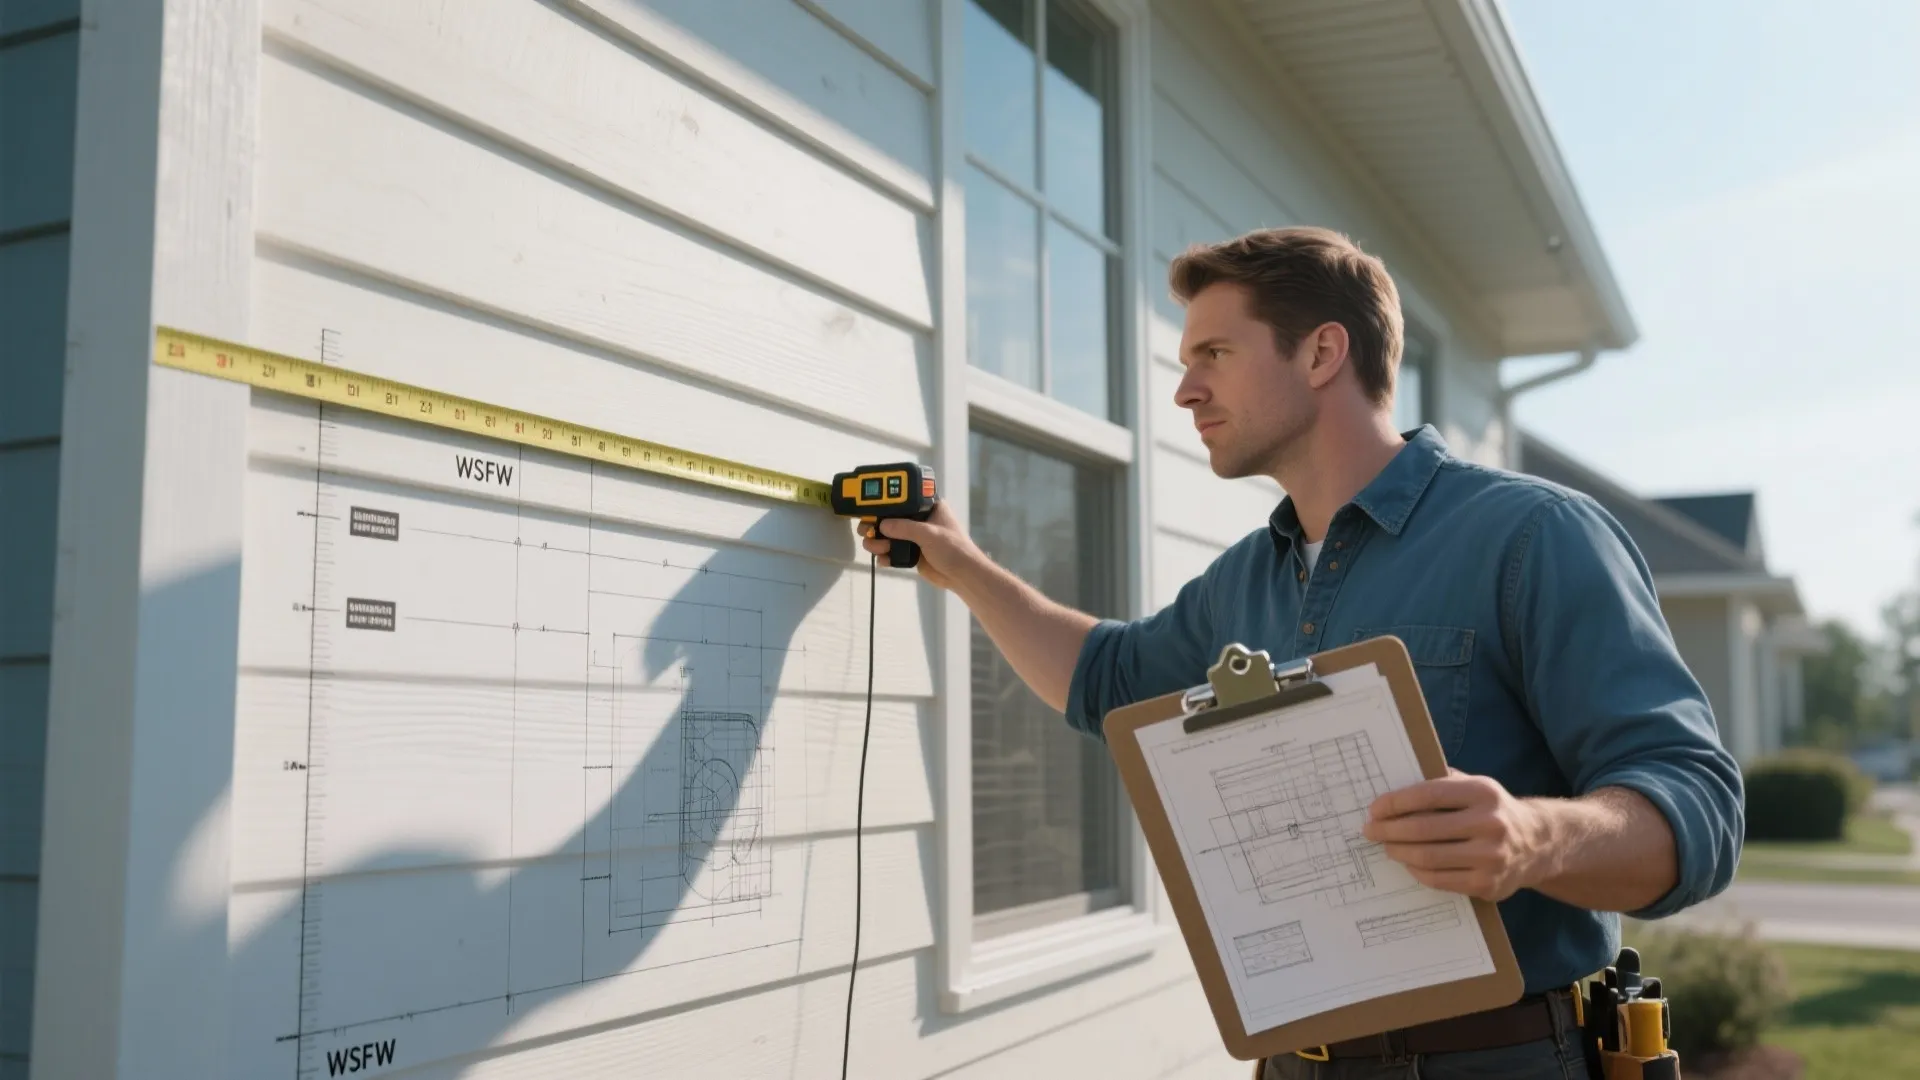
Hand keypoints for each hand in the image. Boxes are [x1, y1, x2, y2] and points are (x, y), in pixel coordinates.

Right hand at [857, 500, 979, 591]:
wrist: (963, 576)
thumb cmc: (952, 548)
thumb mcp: (928, 534)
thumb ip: (905, 528)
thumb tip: (882, 525)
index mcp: (929, 507)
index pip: (904, 499)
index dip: (887, 502)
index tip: (871, 506)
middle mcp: (920, 520)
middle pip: (892, 519)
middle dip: (877, 525)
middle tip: (866, 530)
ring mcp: (916, 537)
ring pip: (890, 536)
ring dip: (879, 542)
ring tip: (873, 548)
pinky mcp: (913, 554)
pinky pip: (894, 552)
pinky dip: (886, 556)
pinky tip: (883, 560)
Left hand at [1362, 768, 1548, 902]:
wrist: (1539, 843)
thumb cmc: (1493, 811)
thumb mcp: (1475, 786)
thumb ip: (1441, 783)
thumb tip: (1393, 787)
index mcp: (1483, 793)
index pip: (1427, 795)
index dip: (1395, 803)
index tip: (1374, 809)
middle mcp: (1490, 824)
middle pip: (1423, 829)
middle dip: (1388, 830)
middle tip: (1370, 830)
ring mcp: (1491, 857)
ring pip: (1428, 857)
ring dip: (1398, 851)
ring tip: (1386, 846)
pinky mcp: (1488, 884)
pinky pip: (1439, 880)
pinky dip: (1417, 871)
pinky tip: (1409, 862)